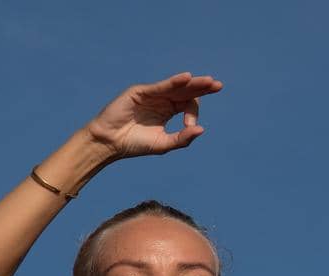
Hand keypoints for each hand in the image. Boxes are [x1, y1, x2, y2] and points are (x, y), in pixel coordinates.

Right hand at [85, 72, 221, 158]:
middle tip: (218, 86)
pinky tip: (187, 79)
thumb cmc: (135, 144)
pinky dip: (174, 82)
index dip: (193, 113)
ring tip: (209, 82)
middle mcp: (161, 100)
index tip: (189, 125)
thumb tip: (202, 129)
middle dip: (202, 88)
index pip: (187, 104)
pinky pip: (160, 86)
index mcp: (168, 110)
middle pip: (186, 91)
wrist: (111, 143)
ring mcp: (151, 94)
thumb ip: (182, 138)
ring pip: (176, 86)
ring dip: (192, 84)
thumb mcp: (163, 144)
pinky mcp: (141, 91)